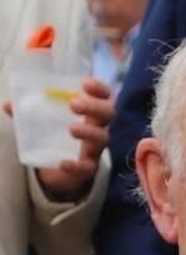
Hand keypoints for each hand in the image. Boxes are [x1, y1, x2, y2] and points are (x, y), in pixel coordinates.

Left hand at [8, 76, 114, 200]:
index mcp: (88, 113)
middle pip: (108, 113)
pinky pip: (87, 167)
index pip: (103, 96)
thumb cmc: (55, 138)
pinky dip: (77, 165)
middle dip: (94, 106)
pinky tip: (65, 163)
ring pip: (103, 138)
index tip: (85, 83)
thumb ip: (28, 113)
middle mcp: (96, 128)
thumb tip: (8, 104)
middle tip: (74, 104)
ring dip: (89, 132)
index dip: (99, 89)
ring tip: (71, 129)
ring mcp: (94, 148)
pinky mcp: (87, 168)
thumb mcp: (43, 122)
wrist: (58, 171)